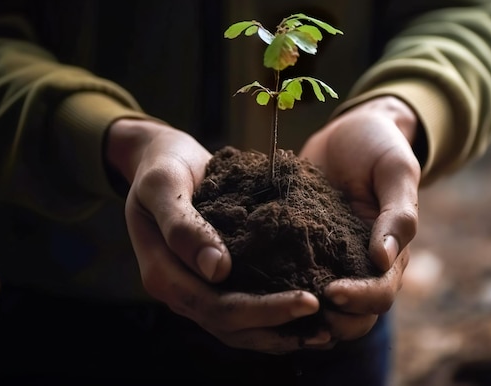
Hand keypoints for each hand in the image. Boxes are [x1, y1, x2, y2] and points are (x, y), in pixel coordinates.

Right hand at [106, 119, 325, 352]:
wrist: (163, 159)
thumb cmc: (163, 167)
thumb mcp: (163, 185)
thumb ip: (182, 225)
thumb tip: (216, 269)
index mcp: (163, 276)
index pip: (217, 308)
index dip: (263, 311)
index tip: (309, 301)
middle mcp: (180, 291)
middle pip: (232, 326)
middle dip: (280, 324)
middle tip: (327, 322)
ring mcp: (196, 288)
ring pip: (239, 328)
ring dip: (280, 332)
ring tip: (324, 331)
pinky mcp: (214, 280)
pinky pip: (244, 309)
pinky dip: (274, 317)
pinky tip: (305, 314)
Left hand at [299, 96, 420, 341]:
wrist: (348, 132)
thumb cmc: (379, 147)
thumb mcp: (396, 172)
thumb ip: (398, 214)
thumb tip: (384, 259)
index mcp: (390, 253)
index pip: (381, 292)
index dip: (361, 299)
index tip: (332, 292)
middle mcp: (360, 264)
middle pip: (354, 314)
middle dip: (333, 319)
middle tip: (303, 307)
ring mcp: (330, 259)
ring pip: (322, 304)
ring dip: (305, 312)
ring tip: (277, 305)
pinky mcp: (301, 248)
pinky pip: (294, 275)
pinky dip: (280, 286)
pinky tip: (256, 282)